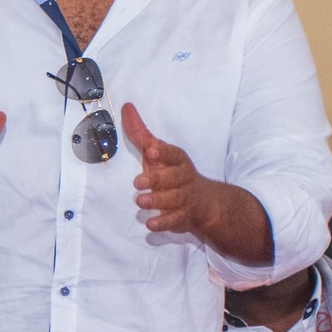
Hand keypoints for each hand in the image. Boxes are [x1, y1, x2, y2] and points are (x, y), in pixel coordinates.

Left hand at [120, 103, 273, 263]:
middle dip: (157, 180)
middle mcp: (184, 178)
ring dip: (157, 201)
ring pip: (174, 200)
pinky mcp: (183, 217)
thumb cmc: (172, 172)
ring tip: (140, 201)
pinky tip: (150, 224)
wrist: (204, 202)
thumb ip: (140, 133)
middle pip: (174, 178)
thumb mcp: (157, 152)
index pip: (173, 154)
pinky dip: (163, 223)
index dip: (164, 153)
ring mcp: (185, 199)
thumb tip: (126, 107)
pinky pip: (175, 221)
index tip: (152, 150)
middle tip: (139, 182)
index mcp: (177, 161)